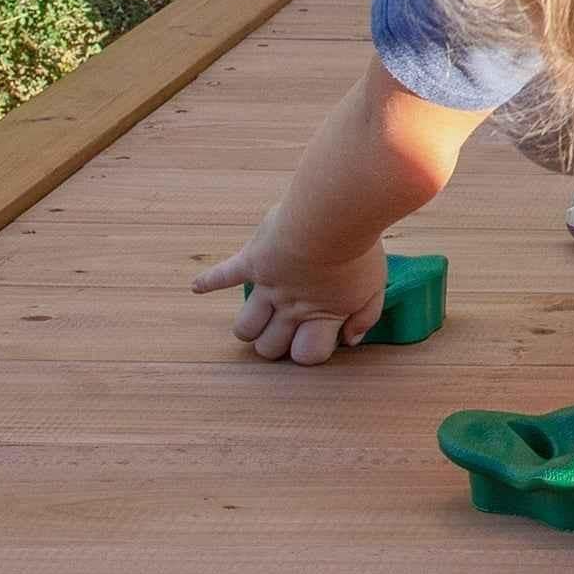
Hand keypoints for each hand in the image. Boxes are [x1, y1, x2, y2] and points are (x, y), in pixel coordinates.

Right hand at [192, 211, 388, 364]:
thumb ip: (365, 316)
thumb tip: (350, 341)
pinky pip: (223, 275)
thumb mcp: (375, 285)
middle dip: (276, 345)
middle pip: (270, 347)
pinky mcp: (251, 263)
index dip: (311, 351)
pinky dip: (208, 281)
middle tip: (284, 330)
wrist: (330, 218)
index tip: (319, 335)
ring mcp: (268, 288)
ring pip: (245, 327)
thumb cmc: (359, 250)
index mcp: (321, 316)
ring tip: (258, 319)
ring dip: (250, 327)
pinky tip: (197, 287)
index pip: (306, 356)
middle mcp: (290, 309)